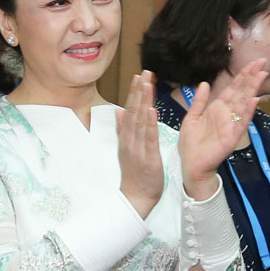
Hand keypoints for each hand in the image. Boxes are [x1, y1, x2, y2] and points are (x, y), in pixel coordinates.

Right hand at [114, 71, 166, 218]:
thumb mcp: (125, 149)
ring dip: (143, 101)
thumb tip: (117, 112)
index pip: (129, 111)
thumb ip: (122, 130)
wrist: (135, 198)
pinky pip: (149, 138)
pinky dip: (150, 124)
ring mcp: (137, 148)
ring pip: (140, 121)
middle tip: (144, 72)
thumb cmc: (134, 175)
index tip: (138, 76)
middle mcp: (130, 140)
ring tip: (147, 84)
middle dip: (138, 91)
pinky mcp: (148, 157)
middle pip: (134, 111)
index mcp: (126, 137)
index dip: (134, 93)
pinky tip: (152, 110)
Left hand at [177, 59, 266, 197]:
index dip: (242, 75)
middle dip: (251, 77)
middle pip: (242, 92)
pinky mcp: (231, 137)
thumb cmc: (191, 144)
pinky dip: (248, 111)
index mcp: (218, 109)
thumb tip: (204, 83)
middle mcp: (227, 114)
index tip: (253, 62)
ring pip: (244, 103)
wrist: (191, 165)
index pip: (233, 88)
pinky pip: (241, 122)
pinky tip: (255, 100)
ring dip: (253, 89)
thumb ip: (199, 101)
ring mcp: (231, 125)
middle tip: (262, 61)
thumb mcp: (191, 118)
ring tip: (261, 75)